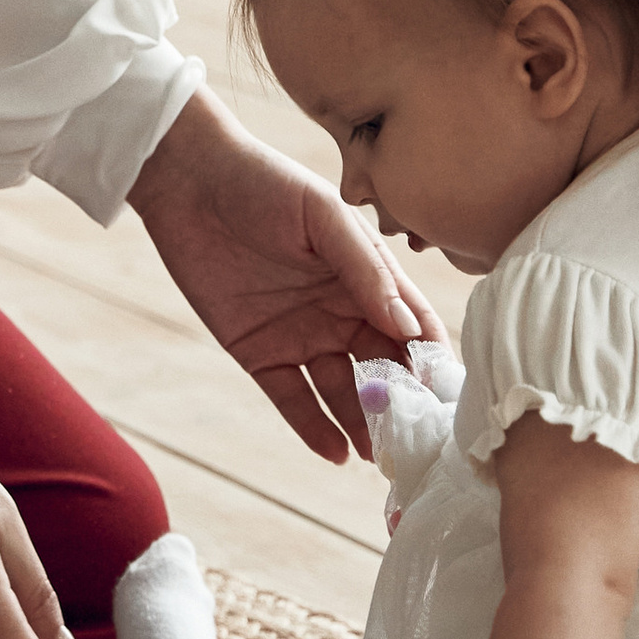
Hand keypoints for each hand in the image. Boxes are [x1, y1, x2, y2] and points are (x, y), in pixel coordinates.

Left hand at [130, 88, 442, 460]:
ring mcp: (302, 335)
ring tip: (378, 457)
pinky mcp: (260, 353)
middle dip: (403, 406)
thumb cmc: (265, 183)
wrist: (188, 182)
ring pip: (343, 392)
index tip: (450, 398)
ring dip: (362, 424)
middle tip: (419, 445)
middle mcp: (341, 311)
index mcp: (367, 276)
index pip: (414, 328)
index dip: (434, 361)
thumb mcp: (323, 217)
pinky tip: (336, 453)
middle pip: (384, 368)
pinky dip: (314, 427)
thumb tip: (411, 329)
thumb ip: (366, 271)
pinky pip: (293, 398)